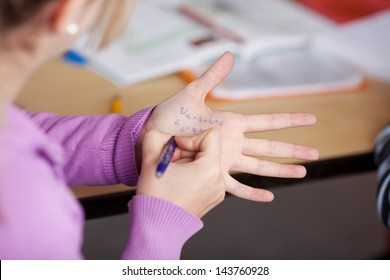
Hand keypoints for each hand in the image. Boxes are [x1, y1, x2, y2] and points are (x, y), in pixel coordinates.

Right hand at [137, 129, 225, 217]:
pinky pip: (208, 177)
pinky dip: (194, 175)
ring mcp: (218, 191)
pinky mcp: (214, 198)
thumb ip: (155, 139)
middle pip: (208, 150)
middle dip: (188, 152)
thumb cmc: (156, 198)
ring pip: (207, 163)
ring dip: (190, 163)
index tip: (177, 148)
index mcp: (209, 169)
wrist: (157, 228)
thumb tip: (160, 132)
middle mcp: (219, 180)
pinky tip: (179, 183)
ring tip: (174, 174)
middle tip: (172, 162)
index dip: (191, 137)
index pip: (211, 136)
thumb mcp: (151, 162)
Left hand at [142, 52, 318, 201]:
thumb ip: (213, 77)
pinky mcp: (212, 173)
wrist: (152, 135)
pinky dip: (251, 193)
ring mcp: (224, 160)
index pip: (267, 121)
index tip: (311, 119)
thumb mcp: (192, 93)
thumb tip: (231, 54)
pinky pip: (235, 186)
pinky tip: (268, 197)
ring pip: (259, 167)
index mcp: (231, 123)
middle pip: (270, 147)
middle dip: (293, 149)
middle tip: (315, 153)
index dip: (290, 121)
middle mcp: (232, 143)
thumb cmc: (171, 114)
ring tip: (302, 174)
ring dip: (280, 171)